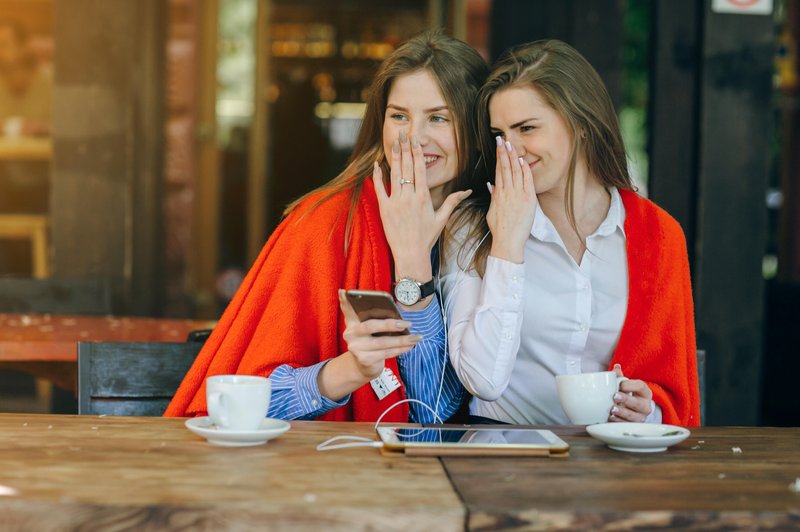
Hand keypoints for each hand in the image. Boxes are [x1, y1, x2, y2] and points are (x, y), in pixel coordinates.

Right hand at [337, 290, 420, 380]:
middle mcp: (350, 334)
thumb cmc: (371, 342)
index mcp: (351, 322)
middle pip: (371, 326)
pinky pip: (386, 353)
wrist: (364, 366)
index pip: (347, 309)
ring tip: (417, 337)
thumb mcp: (370, 329)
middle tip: (407, 323)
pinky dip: (400, 349)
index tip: (344, 291)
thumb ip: (375, 318)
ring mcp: (356, 348)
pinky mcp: (364, 359)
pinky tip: (410, 346)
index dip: (345, 301)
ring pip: (382, 342)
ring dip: (402, 340)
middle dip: (391, 324)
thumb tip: (396, 314)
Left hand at [372, 132, 471, 278]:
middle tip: (402, 134)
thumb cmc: (427, 237)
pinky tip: (377, 164)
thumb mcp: (441, 218)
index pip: (420, 169)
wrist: (411, 254)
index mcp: (424, 197)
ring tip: (393, 142)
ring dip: (393, 157)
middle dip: (404, 149)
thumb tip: (467, 191)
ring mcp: (396, 202)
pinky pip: (380, 188)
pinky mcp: (385, 209)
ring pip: (394, 174)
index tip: (414, 140)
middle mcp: (410, 197)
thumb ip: (452, 201)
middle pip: (406, 167)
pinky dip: (378, 176)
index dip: (416, 153)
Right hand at [487, 137, 536, 262]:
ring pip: (514, 172)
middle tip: (502, 139)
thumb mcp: (492, 211)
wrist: (507, 241)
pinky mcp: (527, 200)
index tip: (498, 146)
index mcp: (498, 194)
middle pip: (505, 168)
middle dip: (503, 152)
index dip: (498, 157)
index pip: (498, 171)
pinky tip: (522, 160)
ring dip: (513, 157)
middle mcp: (506, 192)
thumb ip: (493, 197)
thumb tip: (491, 185)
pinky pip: (526, 181)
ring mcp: (517, 195)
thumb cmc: (500, 229)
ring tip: (511, 144)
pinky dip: (524, 170)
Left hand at [609, 364, 653, 421]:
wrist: (634, 410)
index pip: (641, 387)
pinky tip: (610, 417)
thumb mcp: (626, 385)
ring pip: (633, 416)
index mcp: (645, 393)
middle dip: (626, 400)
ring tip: (612, 409)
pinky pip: (626, 425)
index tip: (621, 385)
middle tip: (615, 396)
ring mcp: (641, 417)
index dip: (631, 385)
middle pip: (638, 404)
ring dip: (621, 413)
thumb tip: (616, 367)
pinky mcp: (633, 426)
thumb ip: (620, 377)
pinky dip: (617, 421)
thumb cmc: (629, 394)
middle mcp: (646, 406)